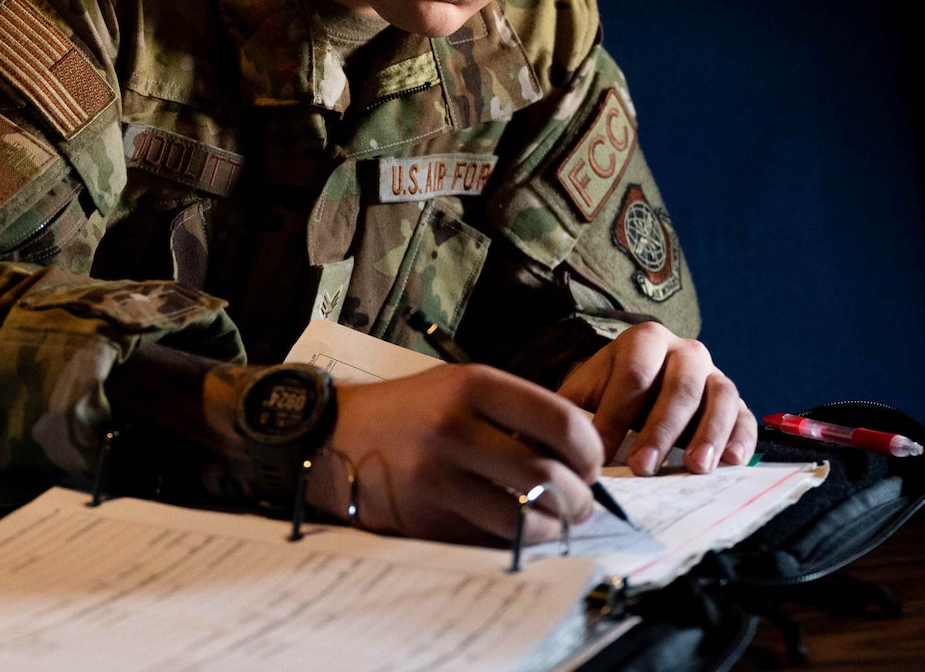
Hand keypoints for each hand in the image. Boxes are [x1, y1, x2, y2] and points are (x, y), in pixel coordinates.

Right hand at [309, 364, 603, 544]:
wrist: (332, 435)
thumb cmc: (409, 411)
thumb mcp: (458, 387)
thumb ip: (514, 412)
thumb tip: (579, 455)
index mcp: (472, 385)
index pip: (562, 421)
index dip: (591, 451)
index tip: (592, 465)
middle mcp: (454, 426)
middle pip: (548, 475)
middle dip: (578, 499)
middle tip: (581, 504)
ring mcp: (436, 474)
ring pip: (525, 516)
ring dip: (553, 527)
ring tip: (555, 522)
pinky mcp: (424, 514)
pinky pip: (488, 535)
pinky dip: (513, 538)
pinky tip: (515, 529)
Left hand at [557, 322, 754, 475]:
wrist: (642, 387)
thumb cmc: (609, 394)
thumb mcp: (584, 393)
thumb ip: (566, 413)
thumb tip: (536, 442)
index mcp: (644, 340)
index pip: (634, 375)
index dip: (614, 414)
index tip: (597, 453)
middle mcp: (685, 351)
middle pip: (681, 385)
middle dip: (661, 429)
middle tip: (643, 467)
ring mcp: (715, 374)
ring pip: (720, 397)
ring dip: (709, 433)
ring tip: (696, 468)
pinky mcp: (736, 403)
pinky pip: (746, 416)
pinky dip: (741, 439)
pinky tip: (731, 462)